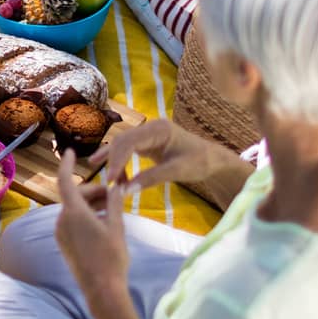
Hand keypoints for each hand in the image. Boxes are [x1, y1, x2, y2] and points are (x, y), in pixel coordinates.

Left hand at [53, 150, 128, 300]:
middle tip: (113, 194)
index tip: (71, 152)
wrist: (102, 290)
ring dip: (90, 204)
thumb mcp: (117, 227)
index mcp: (73, 213)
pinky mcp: (64, 243)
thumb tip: (116, 186)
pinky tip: (103, 222)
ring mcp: (61, 233)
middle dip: (93, 191)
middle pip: (74, 195)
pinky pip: (72, 221)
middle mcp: (62, 221)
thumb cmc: (111, 258)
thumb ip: (114, 203)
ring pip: (74, 209)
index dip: (67, 164)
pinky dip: (86, 216)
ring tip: (111, 209)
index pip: (64, 180)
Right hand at [87, 118, 227, 194]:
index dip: (117, 160)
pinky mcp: (146, 142)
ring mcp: (147, 134)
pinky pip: (126, 149)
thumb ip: (151, 179)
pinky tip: (103, 166)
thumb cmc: (200, 163)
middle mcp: (150, 127)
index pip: (129, 142)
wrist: (214, 160)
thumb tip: (125, 191)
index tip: (110, 180)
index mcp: (159, 129)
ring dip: (113, 162)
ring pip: (121, 145)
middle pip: (122, 141)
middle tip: (108, 185)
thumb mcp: (177, 171)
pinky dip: (118, 160)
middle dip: (113, 162)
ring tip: (107, 181)